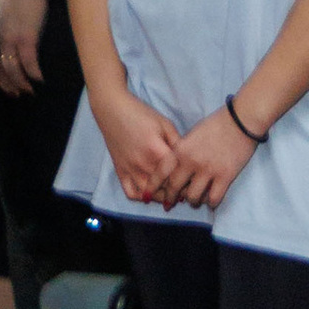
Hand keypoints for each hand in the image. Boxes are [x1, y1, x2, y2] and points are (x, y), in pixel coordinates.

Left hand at [0, 0, 49, 92]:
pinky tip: (40, 79)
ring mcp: (11, 38)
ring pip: (12, 68)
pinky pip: (29, 61)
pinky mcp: (27, 36)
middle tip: (16, 94)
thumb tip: (2, 28)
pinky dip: (33, 73)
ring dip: (20, 83)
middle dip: (7, 84)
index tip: (3, 84)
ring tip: (29, 90)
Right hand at [95, 88, 182, 204]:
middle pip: (165, 188)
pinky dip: (142, 197)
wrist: (113, 110)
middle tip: (186, 190)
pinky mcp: (120, 172)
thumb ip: (178, 144)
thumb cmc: (142, 115)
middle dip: (178, 192)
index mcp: (158, 152)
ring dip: (162, 198)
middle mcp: (144, 165)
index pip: (178, 176)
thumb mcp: (166, 125)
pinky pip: (131, 193)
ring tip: (171, 194)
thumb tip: (190, 161)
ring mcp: (130, 170)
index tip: (194, 182)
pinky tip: (150, 193)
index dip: (188, 183)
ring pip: (149, 195)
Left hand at [156, 106, 259, 212]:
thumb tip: (177, 168)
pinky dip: (211, 202)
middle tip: (169, 204)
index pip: (160, 173)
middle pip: (174, 188)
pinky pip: (214, 198)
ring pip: (193, 197)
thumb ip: (182, 151)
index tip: (147, 195)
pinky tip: (211, 200)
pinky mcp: (225, 177)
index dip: (152, 186)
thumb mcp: (191, 135)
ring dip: (192, 201)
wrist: (240, 121)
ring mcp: (208, 171)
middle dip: (169, 198)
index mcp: (180, 150)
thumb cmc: (216, 124)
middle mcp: (191, 163)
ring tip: (195, 200)